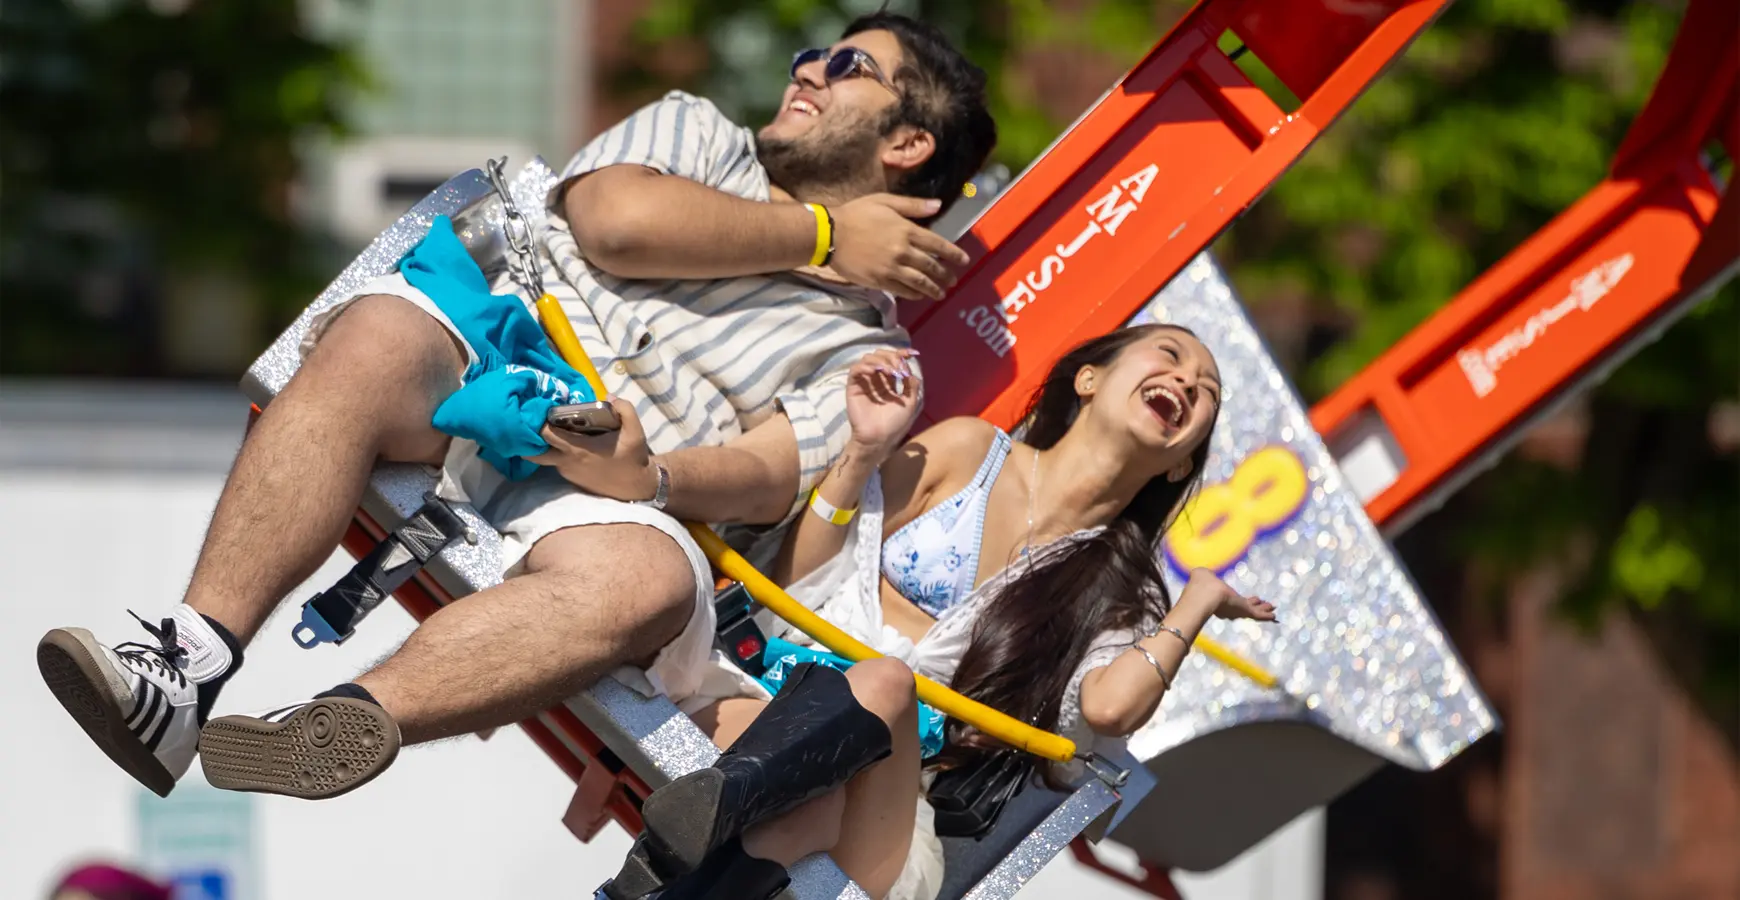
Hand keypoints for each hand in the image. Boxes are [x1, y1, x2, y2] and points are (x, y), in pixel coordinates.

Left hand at [529, 397, 657, 501]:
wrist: (636, 486)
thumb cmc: (632, 457)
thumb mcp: (635, 430)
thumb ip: (624, 408)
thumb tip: (608, 396)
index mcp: (578, 448)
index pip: (546, 435)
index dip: (538, 422)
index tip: (539, 409)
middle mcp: (567, 462)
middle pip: (535, 453)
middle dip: (530, 438)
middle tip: (535, 423)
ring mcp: (568, 472)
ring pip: (548, 457)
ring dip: (547, 444)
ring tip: (555, 429)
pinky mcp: (572, 479)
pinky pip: (558, 463)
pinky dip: (558, 453)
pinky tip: (570, 443)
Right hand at [828, 194, 971, 300]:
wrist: (830, 234)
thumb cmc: (857, 214)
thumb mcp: (885, 201)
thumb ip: (913, 205)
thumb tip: (938, 205)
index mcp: (906, 230)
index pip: (937, 245)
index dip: (953, 254)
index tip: (964, 261)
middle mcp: (903, 251)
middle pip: (931, 267)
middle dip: (945, 275)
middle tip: (953, 280)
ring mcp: (891, 268)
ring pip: (920, 282)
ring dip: (933, 289)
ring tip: (942, 293)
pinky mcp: (880, 281)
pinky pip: (903, 291)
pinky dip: (915, 294)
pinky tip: (921, 295)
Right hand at [845, 348, 922, 458]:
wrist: (880, 437)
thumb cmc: (895, 423)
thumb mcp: (910, 402)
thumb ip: (911, 385)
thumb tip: (909, 369)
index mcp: (889, 382)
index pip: (893, 361)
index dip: (900, 354)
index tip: (910, 353)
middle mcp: (876, 379)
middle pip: (880, 355)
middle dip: (891, 356)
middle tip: (898, 367)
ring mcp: (864, 382)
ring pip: (868, 359)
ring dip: (881, 361)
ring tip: (890, 372)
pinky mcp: (853, 386)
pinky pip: (856, 370)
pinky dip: (865, 366)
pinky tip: (875, 372)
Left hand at [1184, 568, 1277, 621]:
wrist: (1205, 594)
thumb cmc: (1201, 583)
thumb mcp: (1202, 575)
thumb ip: (1204, 574)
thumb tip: (1202, 572)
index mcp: (1217, 599)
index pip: (1228, 600)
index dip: (1234, 599)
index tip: (1237, 597)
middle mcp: (1227, 607)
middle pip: (1243, 607)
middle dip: (1252, 605)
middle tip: (1261, 603)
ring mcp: (1237, 610)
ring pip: (1253, 611)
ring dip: (1263, 609)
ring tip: (1272, 607)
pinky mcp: (1244, 611)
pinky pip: (1258, 615)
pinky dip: (1266, 616)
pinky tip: (1274, 616)